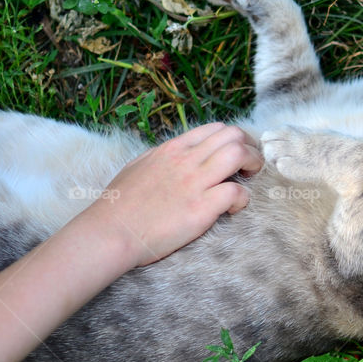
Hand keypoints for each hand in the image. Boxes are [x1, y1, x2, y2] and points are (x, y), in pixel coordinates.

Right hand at [83, 123, 262, 266]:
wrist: (110, 232)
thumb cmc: (118, 206)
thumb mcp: (136, 167)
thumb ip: (159, 157)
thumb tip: (173, 154)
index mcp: (171, 149)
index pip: (214, 129)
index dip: (233, 139)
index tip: (237, 153)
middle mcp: (185, 160)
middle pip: (233, 136)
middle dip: (250, 147)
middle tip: (252, 165)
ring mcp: (194, 183)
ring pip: (238, 154)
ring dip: (253, 165)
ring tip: (250, 179)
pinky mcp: (201, 209)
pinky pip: (236, 192)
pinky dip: (243, 199)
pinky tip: (234, 208)